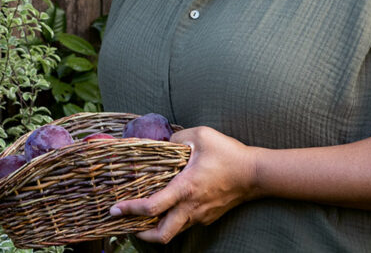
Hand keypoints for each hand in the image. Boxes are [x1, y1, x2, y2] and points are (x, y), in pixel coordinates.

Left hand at [109, 126, 258, 243]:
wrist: (256, 174)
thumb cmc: (228, 153)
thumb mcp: (201, 135)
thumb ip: (177, 138)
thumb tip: (163, 143)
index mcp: (185, 188)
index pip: (153, 207)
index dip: (130, 210)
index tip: (115, 210)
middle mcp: (191, 207)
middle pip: (161, 235)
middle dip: (141, 235)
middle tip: (128, 225)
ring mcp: (201, 215)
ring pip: (174, 232)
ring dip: (156, 229)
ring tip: (143, 218)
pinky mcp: (208, 217)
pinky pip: (186, 223)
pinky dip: (173, 221)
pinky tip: (169, 208)